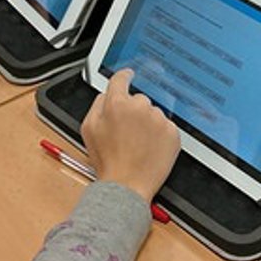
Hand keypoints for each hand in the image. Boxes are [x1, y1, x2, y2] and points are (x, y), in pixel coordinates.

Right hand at [82, 69, 180, 203]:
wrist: (127, 185)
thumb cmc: (108, 161)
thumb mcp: (88, 129)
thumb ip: (97, 105)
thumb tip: (107, 94)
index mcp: (116, 104)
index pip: (121, 79)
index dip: (124, 77)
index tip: (129, 75)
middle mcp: (139, 107)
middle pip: (139, 99)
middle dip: (133, 111)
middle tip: (127, 133)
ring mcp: (158, 119)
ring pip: (153, 113)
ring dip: (148, 124)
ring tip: (138, 144)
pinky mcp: (172, 132)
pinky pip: (166, 126)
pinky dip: (160, 135)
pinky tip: (150, 148)